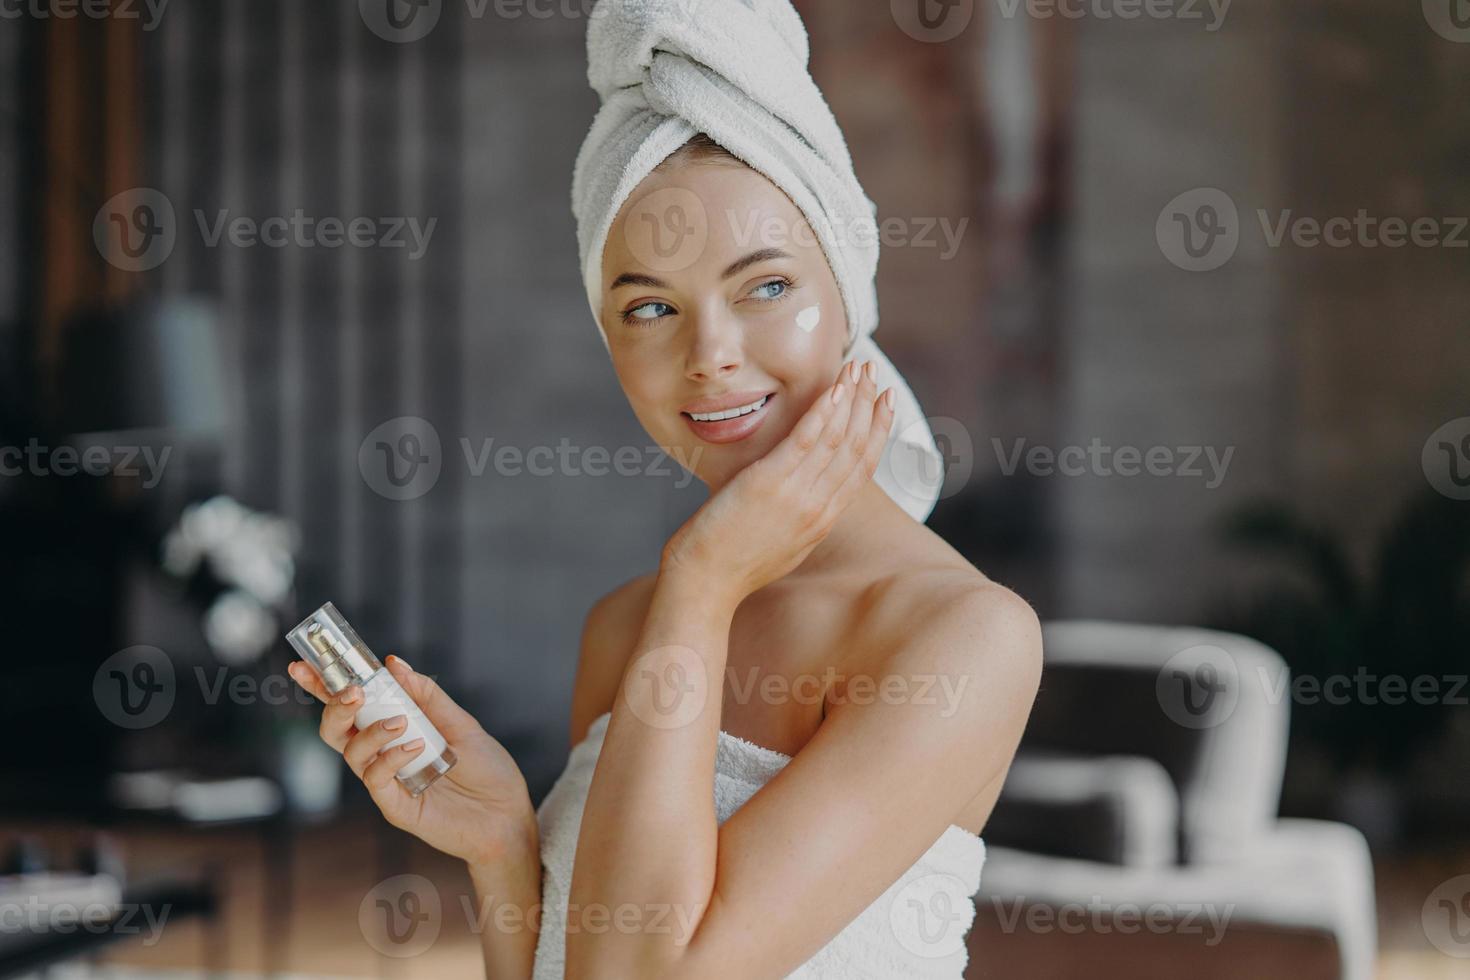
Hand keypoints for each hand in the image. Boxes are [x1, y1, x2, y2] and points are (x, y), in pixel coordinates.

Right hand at [288, 656, 536, 867]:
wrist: (508, 815)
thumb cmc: (487, 770)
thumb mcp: (460, 723)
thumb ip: (426, 696)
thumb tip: (394, 663)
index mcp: (395, 730)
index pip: (351, 706)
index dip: (323, 687)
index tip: (302, 665)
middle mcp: (383, 755)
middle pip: (335, 730)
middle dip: (334, 706)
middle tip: (352, 692)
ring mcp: (387, 781)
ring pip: (351, 752)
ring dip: (370, 730)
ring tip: (401, 722)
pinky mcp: (395, 805)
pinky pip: (376, 779)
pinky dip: (389, 757)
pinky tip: (414, 748)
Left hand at [661, 359, 895, 606]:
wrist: (704, 587)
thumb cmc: (729, 566)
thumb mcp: (778, 543)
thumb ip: (795, 516)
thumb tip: (798, 495)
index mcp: (821, 521)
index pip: (861, 468)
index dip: (877, 431)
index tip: (884, 402)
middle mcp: (818, 508)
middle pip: (856, 448)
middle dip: (869, 405)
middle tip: (875, 373)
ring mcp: (797, 496)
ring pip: (837, 439)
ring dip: (852, 399)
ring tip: (859, 368)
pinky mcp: (770, 484)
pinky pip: (806, 441)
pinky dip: (823, 412)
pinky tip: (834, 389)